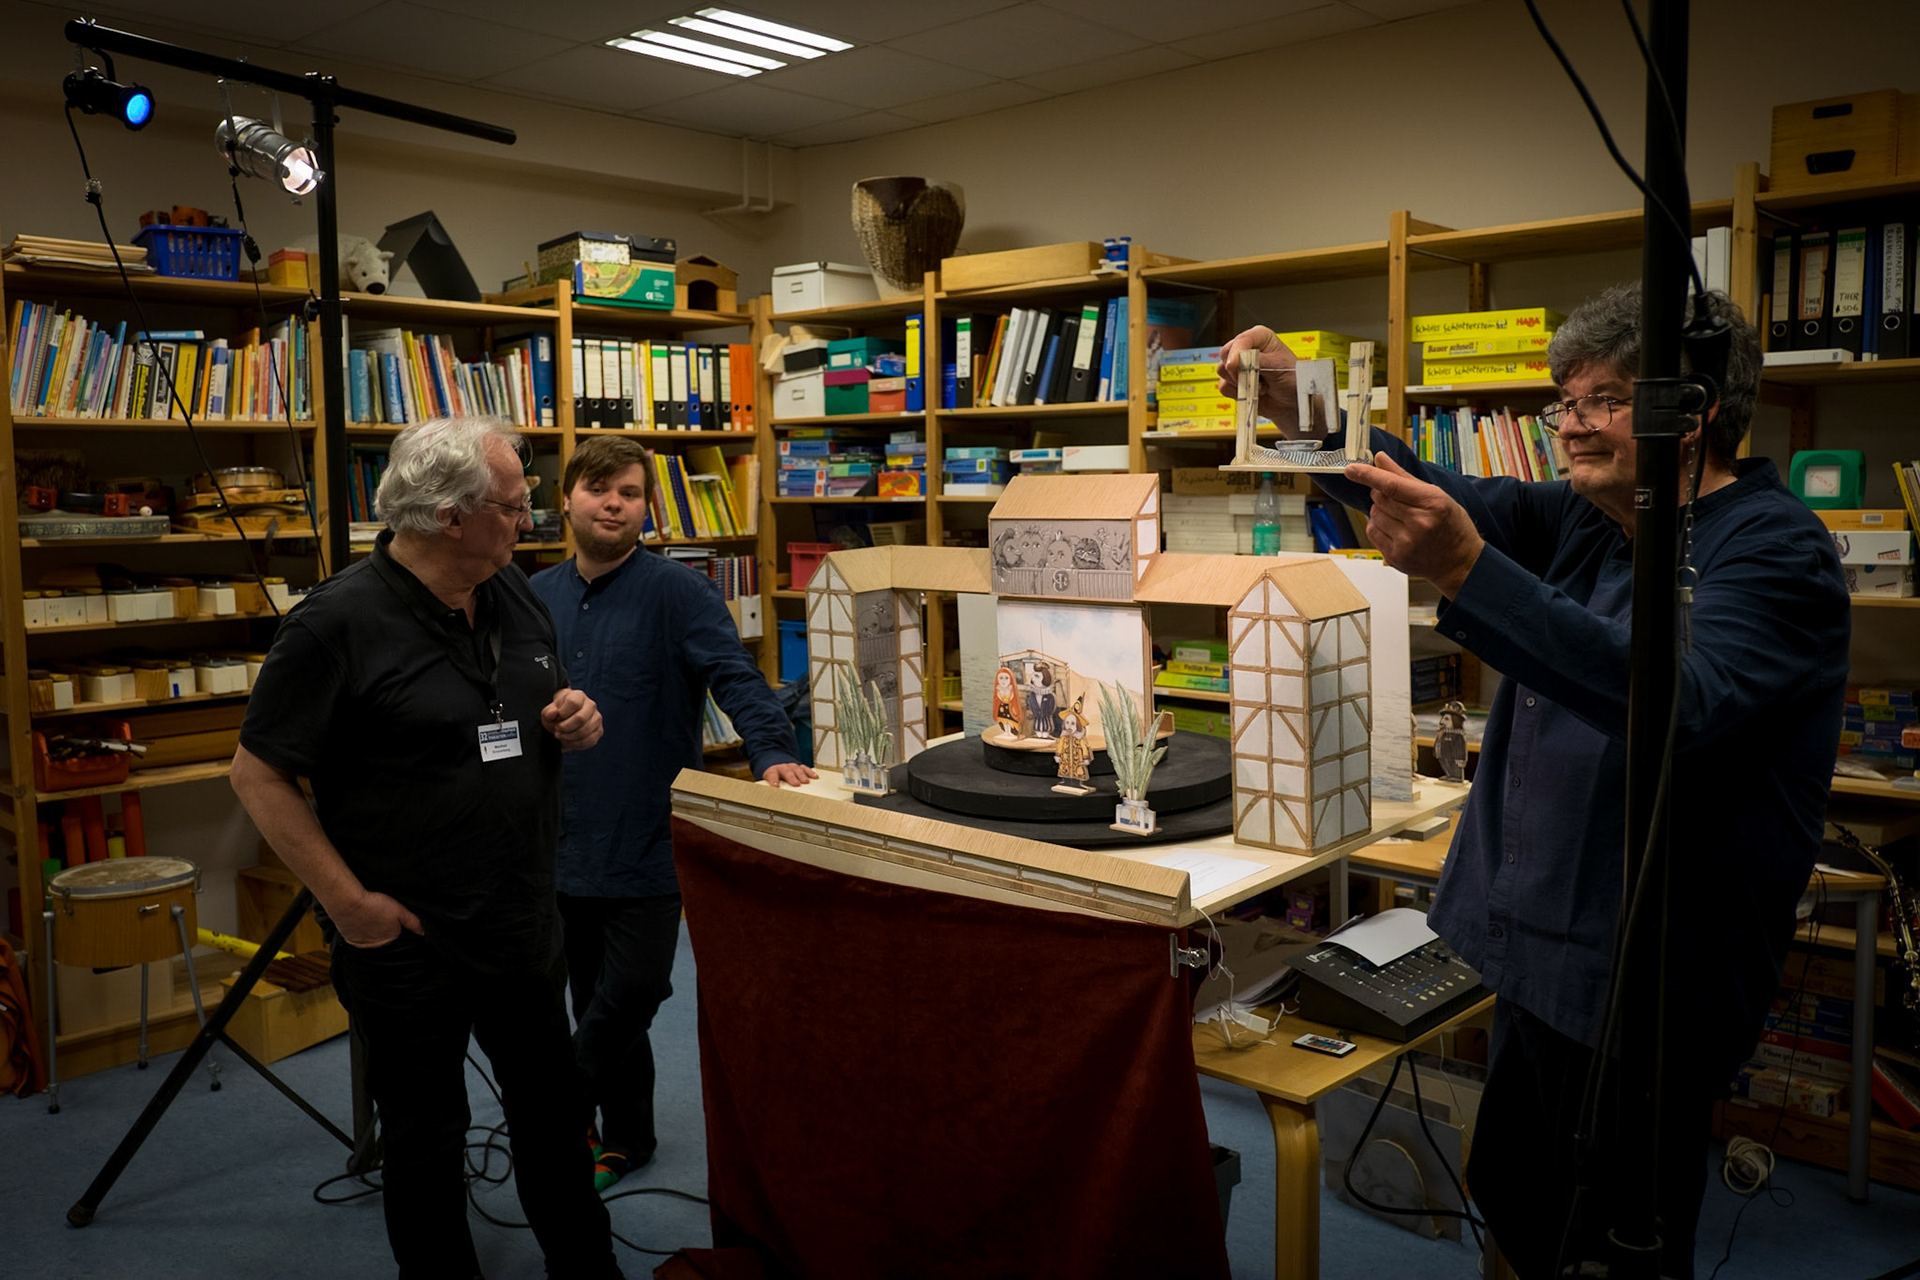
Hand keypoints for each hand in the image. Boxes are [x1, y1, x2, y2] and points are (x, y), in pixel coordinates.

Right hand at [331, 889, 423, 949]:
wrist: (348, 903)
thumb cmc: (373, 905)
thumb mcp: (399, 910)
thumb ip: (413, 922)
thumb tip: (422, 933)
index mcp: (390, 939)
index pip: (397, 939)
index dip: (396, 930)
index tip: (391, 921)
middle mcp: (377, 946)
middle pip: (384, 941)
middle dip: (384, 933)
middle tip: (379, 918)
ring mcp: (363, 945)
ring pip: (371, 941)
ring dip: (372, 934)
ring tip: (370, 920)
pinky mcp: (351, 941)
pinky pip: (359, 940)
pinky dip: (360, 934)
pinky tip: (361, 923)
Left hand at [542, 687, 603, 750]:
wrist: (564, 723)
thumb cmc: (557, 715)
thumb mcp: (548, 712)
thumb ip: (548, 712)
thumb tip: (553, 713)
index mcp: (578, 696)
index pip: (573, 703)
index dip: (562, 713)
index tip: (556, 718)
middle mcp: (591, 705)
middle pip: (580, 718)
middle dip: (565, 727)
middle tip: (557, 730)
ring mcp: (596, 718)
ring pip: (584, 731)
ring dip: (569, 737)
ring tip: (561, 736)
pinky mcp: (599, 731)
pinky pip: (589, 741)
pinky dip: (576, 744)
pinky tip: (568, 741)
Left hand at [761, 761, 817, 787]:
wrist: (777, 767)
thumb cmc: (775, 777)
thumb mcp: (769, 782)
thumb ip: (771, 788)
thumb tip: (771, 799)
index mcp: (773, 771)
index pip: (772, 774)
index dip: (774, 780)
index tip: (775, 786)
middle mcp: (782, 767)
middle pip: (786, 771)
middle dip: (792, 778)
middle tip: (796, 784)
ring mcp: (791, 766)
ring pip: (797, 769)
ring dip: (802, 775)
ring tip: (806, 781)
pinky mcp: (799, 767)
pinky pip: (805, 768)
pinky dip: (810, 772)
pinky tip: (814, 777)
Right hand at [1215, 326, 1300, 431]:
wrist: (1294, 402)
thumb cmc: (1293, 379)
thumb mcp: (1277, 366)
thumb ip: (1255, 361)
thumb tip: (1234, 362)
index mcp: (1259, 337)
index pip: (1240, 341)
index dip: (1236, 353)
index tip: (1235, 365)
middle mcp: (1246, 349)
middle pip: (1225, 354)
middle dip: (1237, 370)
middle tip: (1255, 378)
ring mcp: (1239, 366)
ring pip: (1222, 371)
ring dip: (1241, 383)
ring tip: (1260, 386)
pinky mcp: (1234, 382)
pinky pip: (1223, 387)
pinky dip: (1237, 393)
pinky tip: (1253, 393)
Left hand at [1343, 451, 1484, 597]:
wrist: (1460, 561)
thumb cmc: (1451, 525)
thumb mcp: (1436, 495)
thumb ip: (1404, 477)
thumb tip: (1379, 458)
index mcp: (1433, 504)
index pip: (1392, 485)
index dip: (1368, 475)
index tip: (1351, 469)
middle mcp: (1420, 524)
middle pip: (1380, 498)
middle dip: (1381, 494)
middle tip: (1397, 499)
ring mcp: (1407, 543)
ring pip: (1374, 515)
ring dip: (1380, 511)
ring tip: (1400, 518)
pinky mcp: (1396, 557)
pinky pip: (1372, 532)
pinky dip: (1378, 526)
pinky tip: (1395, 530)